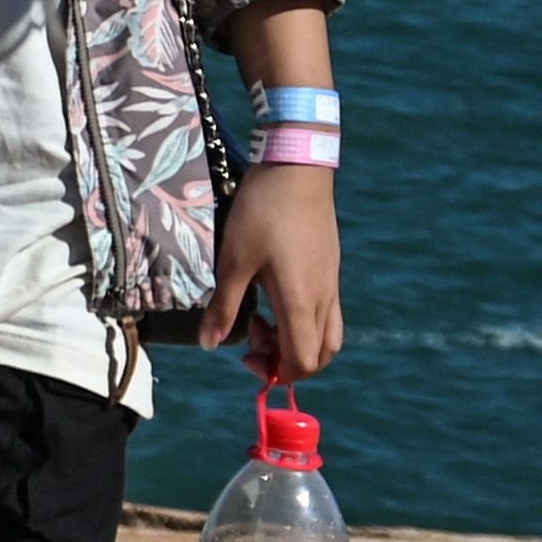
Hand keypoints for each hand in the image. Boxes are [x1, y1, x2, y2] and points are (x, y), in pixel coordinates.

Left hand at [203, 162, 341, 381]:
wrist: (296, 169)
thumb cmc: (261, 213)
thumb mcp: (233, 261)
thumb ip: (224, 307)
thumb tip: (209, 345)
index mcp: (300, 302)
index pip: (302, 361)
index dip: (277, 372)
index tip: (246, 356)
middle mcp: (323, 298)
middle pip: (320, 355)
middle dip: (287, 361)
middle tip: (252, 339)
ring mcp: (331, 283)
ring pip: (327, 334)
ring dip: (297, 341)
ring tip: (261, 318)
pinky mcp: (331, 269)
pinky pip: (326, 311)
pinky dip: (303, 321)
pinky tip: (273, 295)